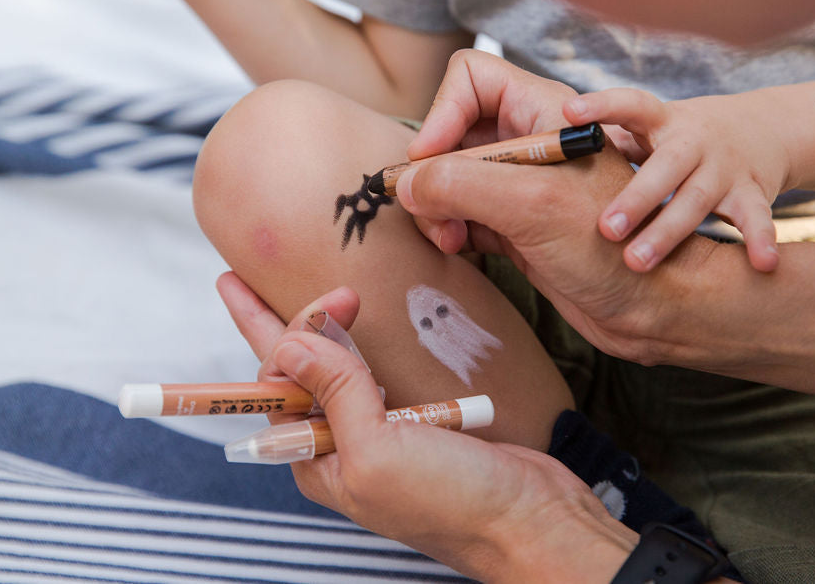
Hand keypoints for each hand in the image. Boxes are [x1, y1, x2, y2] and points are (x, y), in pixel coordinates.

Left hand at [215, 272, 635, 581]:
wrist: (533, 523)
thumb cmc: (454, 504)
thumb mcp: (379, 450)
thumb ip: (335, 393)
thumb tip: (290, 343)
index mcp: (319, 461)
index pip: (281, 385)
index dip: (292, 333)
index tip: (325, 296)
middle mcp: (344, 448)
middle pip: (309, 373)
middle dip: (312, 326)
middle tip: (344, 291)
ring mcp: (383, 436)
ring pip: (346, 372)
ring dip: (340, 337)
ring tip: (342, 301)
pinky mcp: (421, 426)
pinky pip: (387, 379)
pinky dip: (379, 354)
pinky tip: (377, 338)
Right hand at [395, 50, 721, 360]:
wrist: (649, 310)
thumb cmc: (610, 252)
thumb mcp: (532, 205)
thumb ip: (461, 183)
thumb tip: (405, 184)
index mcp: (543, 113)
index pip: (470, 77)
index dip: (441, 113)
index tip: (430, 161)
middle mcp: (529, 142)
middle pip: (451, 131)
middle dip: (432, 171)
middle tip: (435, 212)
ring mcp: (519, 185)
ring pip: (450, 176)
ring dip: (436, 205)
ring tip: (449, 238)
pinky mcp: (514, 224)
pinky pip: (460, 211)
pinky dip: (448, 227)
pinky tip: (459, 248)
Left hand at [564, 89, 789, 272]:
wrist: (762, 129)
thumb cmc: (679, 138)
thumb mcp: (646, 132)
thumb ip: (603, 146)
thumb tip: (538, 159)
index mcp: (660, 120)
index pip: (629, 105)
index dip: (600, 105)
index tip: (570, 112)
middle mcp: (692, 140)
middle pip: (664, 167)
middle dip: (634, 199)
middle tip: (604, 229)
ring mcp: (724, 166)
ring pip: (697, 199)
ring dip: (668, 232)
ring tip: (636, 263)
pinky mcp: (753, 190)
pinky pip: (756, 218)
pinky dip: (761, 241)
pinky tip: (761, 265)